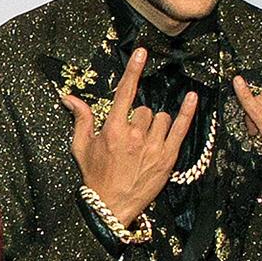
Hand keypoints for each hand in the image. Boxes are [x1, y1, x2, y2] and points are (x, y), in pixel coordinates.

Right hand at [62, 46, 197, 225]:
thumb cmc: (95, 177)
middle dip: (139, 119)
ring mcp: (153, 146)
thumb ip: (81, 119)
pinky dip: (187, 112)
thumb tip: (69, 97)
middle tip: (131, 138)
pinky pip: (180, 128)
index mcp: (113, 130)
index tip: (141, 52)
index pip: (125, 92)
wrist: (110, 208)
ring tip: (146, 142)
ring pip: (161, 118)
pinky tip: (192, 97)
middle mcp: (134, 135)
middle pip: (144, 109)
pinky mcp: (167, 157)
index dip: (133, 70)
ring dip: (155, 125)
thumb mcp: (81, 148)